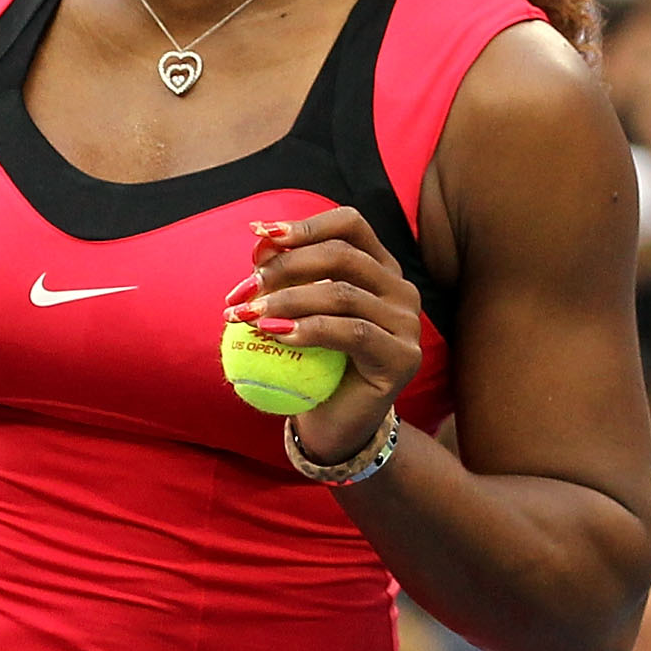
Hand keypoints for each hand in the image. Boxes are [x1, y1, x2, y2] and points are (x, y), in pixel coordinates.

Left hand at [228, 209, 423, 463]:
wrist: (334, 426)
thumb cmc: (309, 366)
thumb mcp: (291, 314)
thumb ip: (283, 277)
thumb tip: (259, 239)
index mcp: (378, 268)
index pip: (349, 224)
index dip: (305, 225)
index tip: (259, 235)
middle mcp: (400, 289)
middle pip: (342, 255)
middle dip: (285, 266)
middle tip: (243, 289)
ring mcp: (407, 323)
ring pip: (342, 294)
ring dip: (287, 300)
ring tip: (247, 316)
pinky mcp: (402, 357)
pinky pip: (352, 333)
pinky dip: (308, 330)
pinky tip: (276, 335)